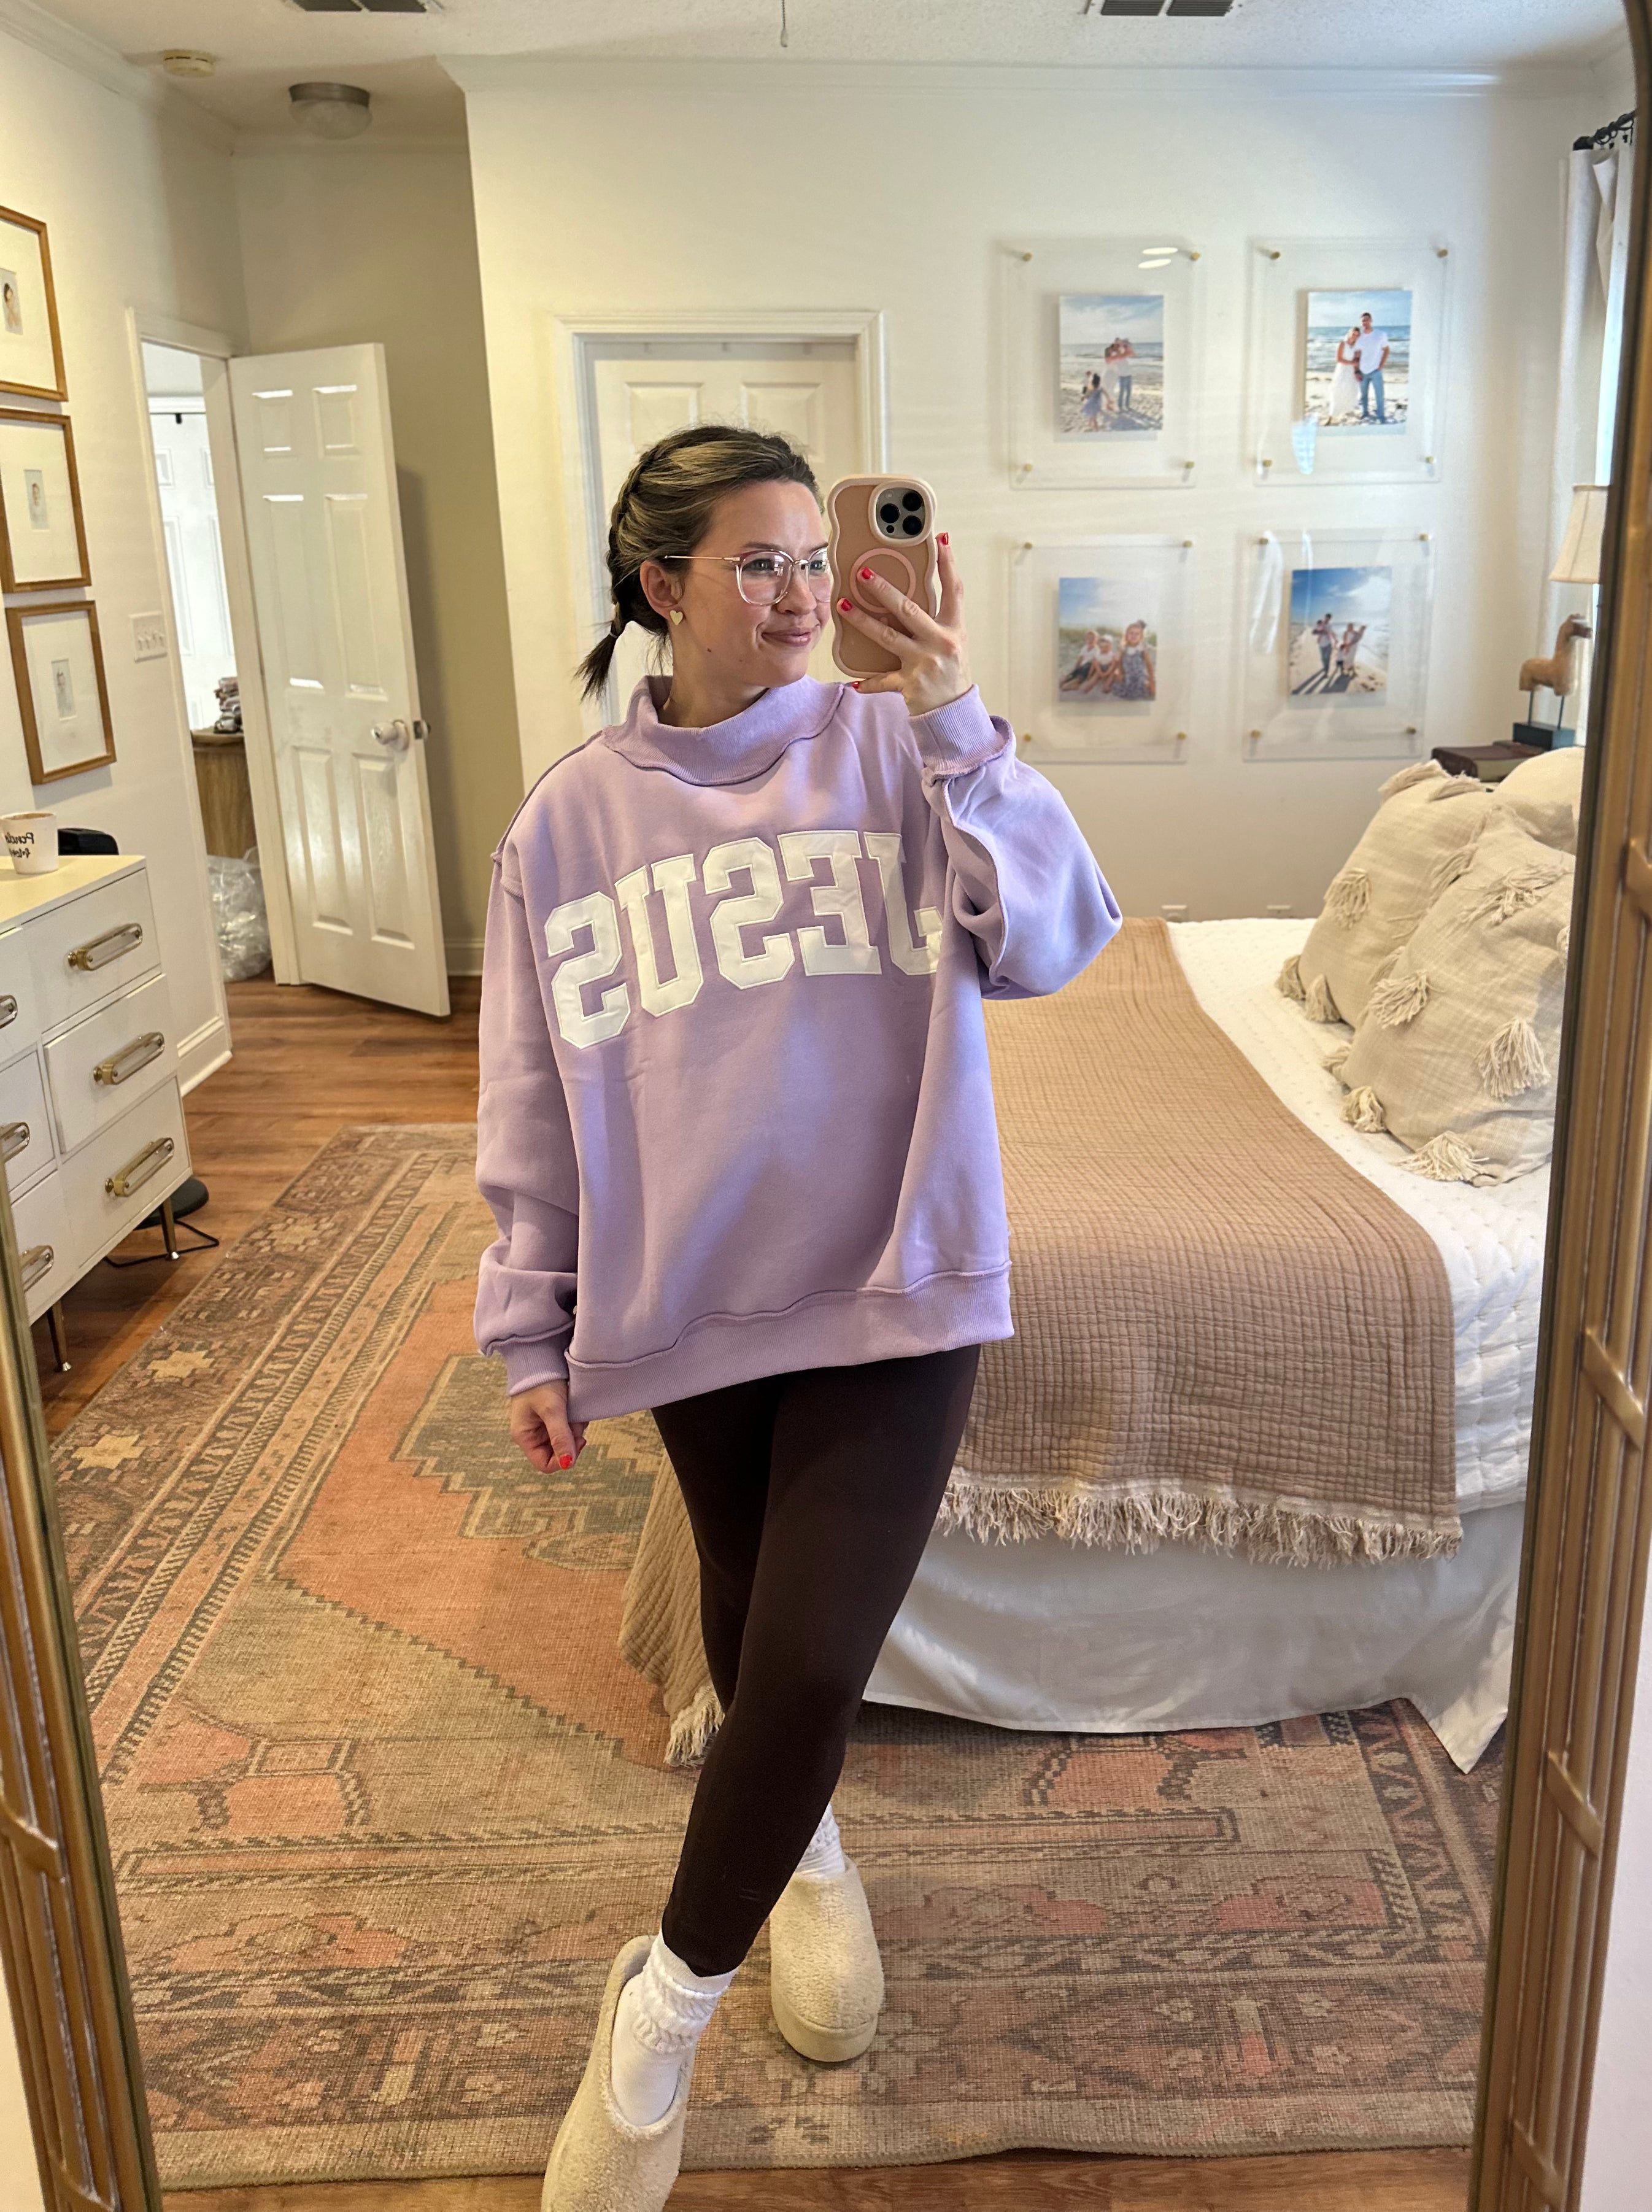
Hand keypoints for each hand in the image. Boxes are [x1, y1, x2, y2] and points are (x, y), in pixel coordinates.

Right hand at [509, 1379, 587, 1471]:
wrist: (540, 1356)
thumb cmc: (540, 1381)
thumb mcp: (552, 1409)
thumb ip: (560, 1436)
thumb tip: (568, 1464)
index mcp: (524, 1436)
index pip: (544, 1464)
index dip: (563, 1460)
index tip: (577, 1442)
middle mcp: (533, 1434)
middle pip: (557, 1453)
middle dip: (570, 1441)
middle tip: (577, 1424)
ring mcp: (542, 1426)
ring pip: (565, 1440)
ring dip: (574, 1430)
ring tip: (575, 1412)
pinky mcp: (552, 1418)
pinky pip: (567, 1428)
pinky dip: (575, 1421)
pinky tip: (575, 1408)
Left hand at [838, 534, 971, 717]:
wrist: (954, 713)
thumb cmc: (951, 674)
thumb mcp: (953, 642)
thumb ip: (937, 620)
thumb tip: (911, 595)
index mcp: (954, 629)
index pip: (954, 590)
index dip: (948, 565)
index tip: (940, 541)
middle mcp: (940, 643)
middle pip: (909, 610)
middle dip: (884, 590)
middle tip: (864, 573)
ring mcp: (924, 664)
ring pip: (888, 637)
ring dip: (863, 621)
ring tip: (844, 606)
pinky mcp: (909, 684)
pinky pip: (883, 681)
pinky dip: (868, 682)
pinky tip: (853, 682)